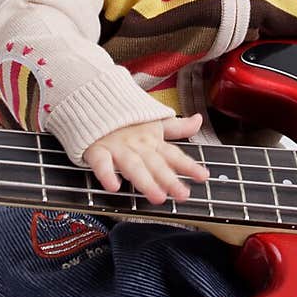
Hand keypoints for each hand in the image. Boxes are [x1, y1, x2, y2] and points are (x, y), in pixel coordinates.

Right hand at [83, 113, 209, 205]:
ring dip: (145, 181)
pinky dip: (106, 173)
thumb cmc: (125, 117)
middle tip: (182, 194)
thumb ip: (176, 127)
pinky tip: (114, 186)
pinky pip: (101, 162)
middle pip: (156, 164)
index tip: (203, 176)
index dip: (188, 165)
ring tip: (157, 197)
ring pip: (133, 165)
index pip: (174, 154)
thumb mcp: (153, 120)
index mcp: (152, 140)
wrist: (93, 100)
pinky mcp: (97, 149)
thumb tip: (197, 121)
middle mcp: (138, 145)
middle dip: (169, 180)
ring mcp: (118, 147)